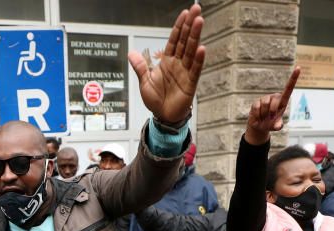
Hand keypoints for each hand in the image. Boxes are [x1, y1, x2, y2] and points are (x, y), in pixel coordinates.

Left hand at [128, 4, 205, 124]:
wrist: (163, 117)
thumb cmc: (156, 100)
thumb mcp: (144, 82)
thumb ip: (140, 67)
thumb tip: (131, 53)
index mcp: (167, 61)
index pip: (174, 40)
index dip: (179, 27)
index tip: (184, 13)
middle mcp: (178, 64)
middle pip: (185, 40)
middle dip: (190, 25)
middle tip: (196, 9)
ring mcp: (185, 72)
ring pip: (191, 51)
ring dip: (195, 36)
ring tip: (199, 21)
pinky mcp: (190, 84)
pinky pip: (195, 70)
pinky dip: (199, 60)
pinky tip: (202, 48)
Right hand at [244, 67, 300, 145]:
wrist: (259, 127)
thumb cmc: (271, 124)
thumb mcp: (276, 126)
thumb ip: (278, 126)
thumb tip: (278, 126)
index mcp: (282, 101)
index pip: (289, 88)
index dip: (293, 78)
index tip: (298, 68)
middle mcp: (274, 98)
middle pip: (274, 102)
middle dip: (272, 112)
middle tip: (270, 117)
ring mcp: (265, 99)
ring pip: (265, 103)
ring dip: (264, 114)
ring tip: (264, 117)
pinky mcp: (256, 102)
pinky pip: (257, 107)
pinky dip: (257, 115)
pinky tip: (258, 117)